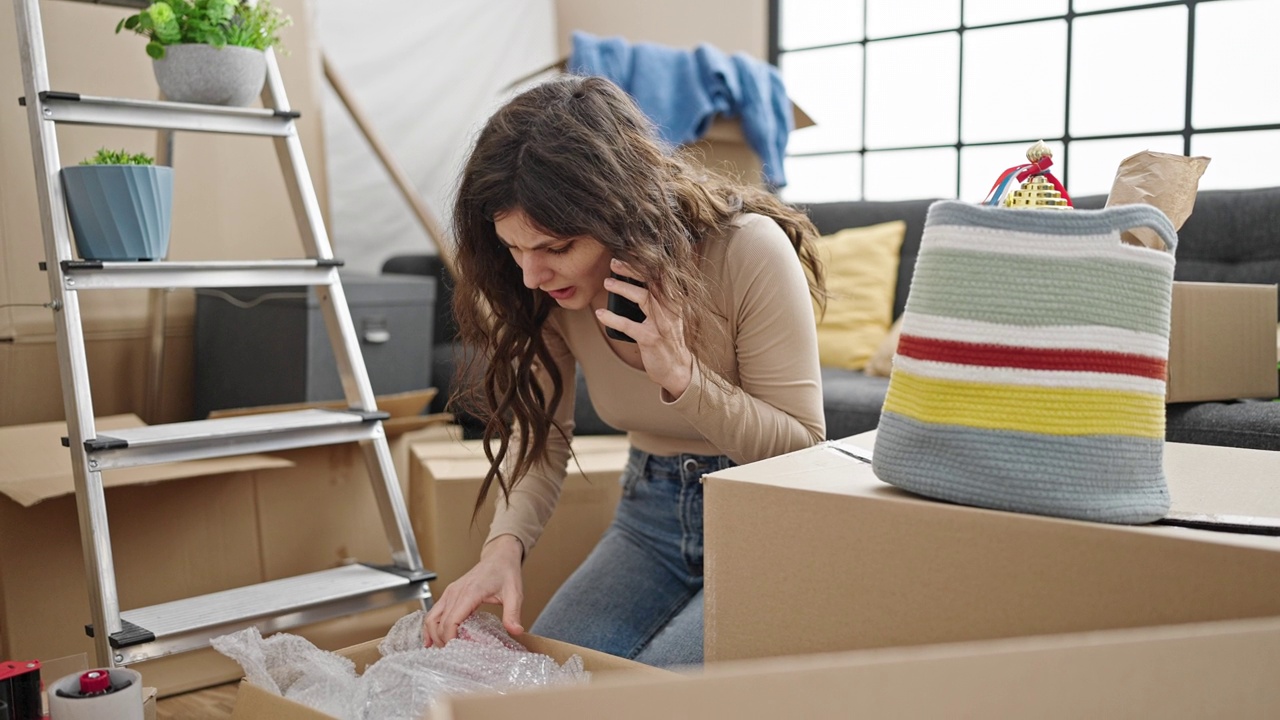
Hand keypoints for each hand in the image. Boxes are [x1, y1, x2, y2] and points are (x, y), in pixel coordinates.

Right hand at [423, 534, 524, 646]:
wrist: (500, 557)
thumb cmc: (506, 572)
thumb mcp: (514, 593)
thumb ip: (513, 613)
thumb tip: (516, 631)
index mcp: (470, 592)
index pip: (451, 620)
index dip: (450, 638)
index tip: (457, 651)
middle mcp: (455, 592)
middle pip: (438, 622)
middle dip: (442, 641)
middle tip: (452, 656)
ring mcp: (450, 592)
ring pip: (432, 617)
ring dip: (433, 635)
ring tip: (442, 650)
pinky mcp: (450, 593)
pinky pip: (434, 611)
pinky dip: (430, 626)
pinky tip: (431, 639)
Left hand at [597, 258, 692, 398]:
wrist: (676, 368)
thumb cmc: (667, 338)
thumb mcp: (667, 315)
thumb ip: (656, 299)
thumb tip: (633, 280)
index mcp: (674, 301)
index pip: (661, 276)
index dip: (645, 263)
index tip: (630, 252)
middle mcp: (671, 309)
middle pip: (652, 282)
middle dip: (632, 270)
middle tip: (614, 263)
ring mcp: (662, 324)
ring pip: (643, 298)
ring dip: (622, 289)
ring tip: (607, 283)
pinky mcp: (651, 339)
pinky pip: (629, 325)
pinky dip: (613, 319)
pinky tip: (600, 314)